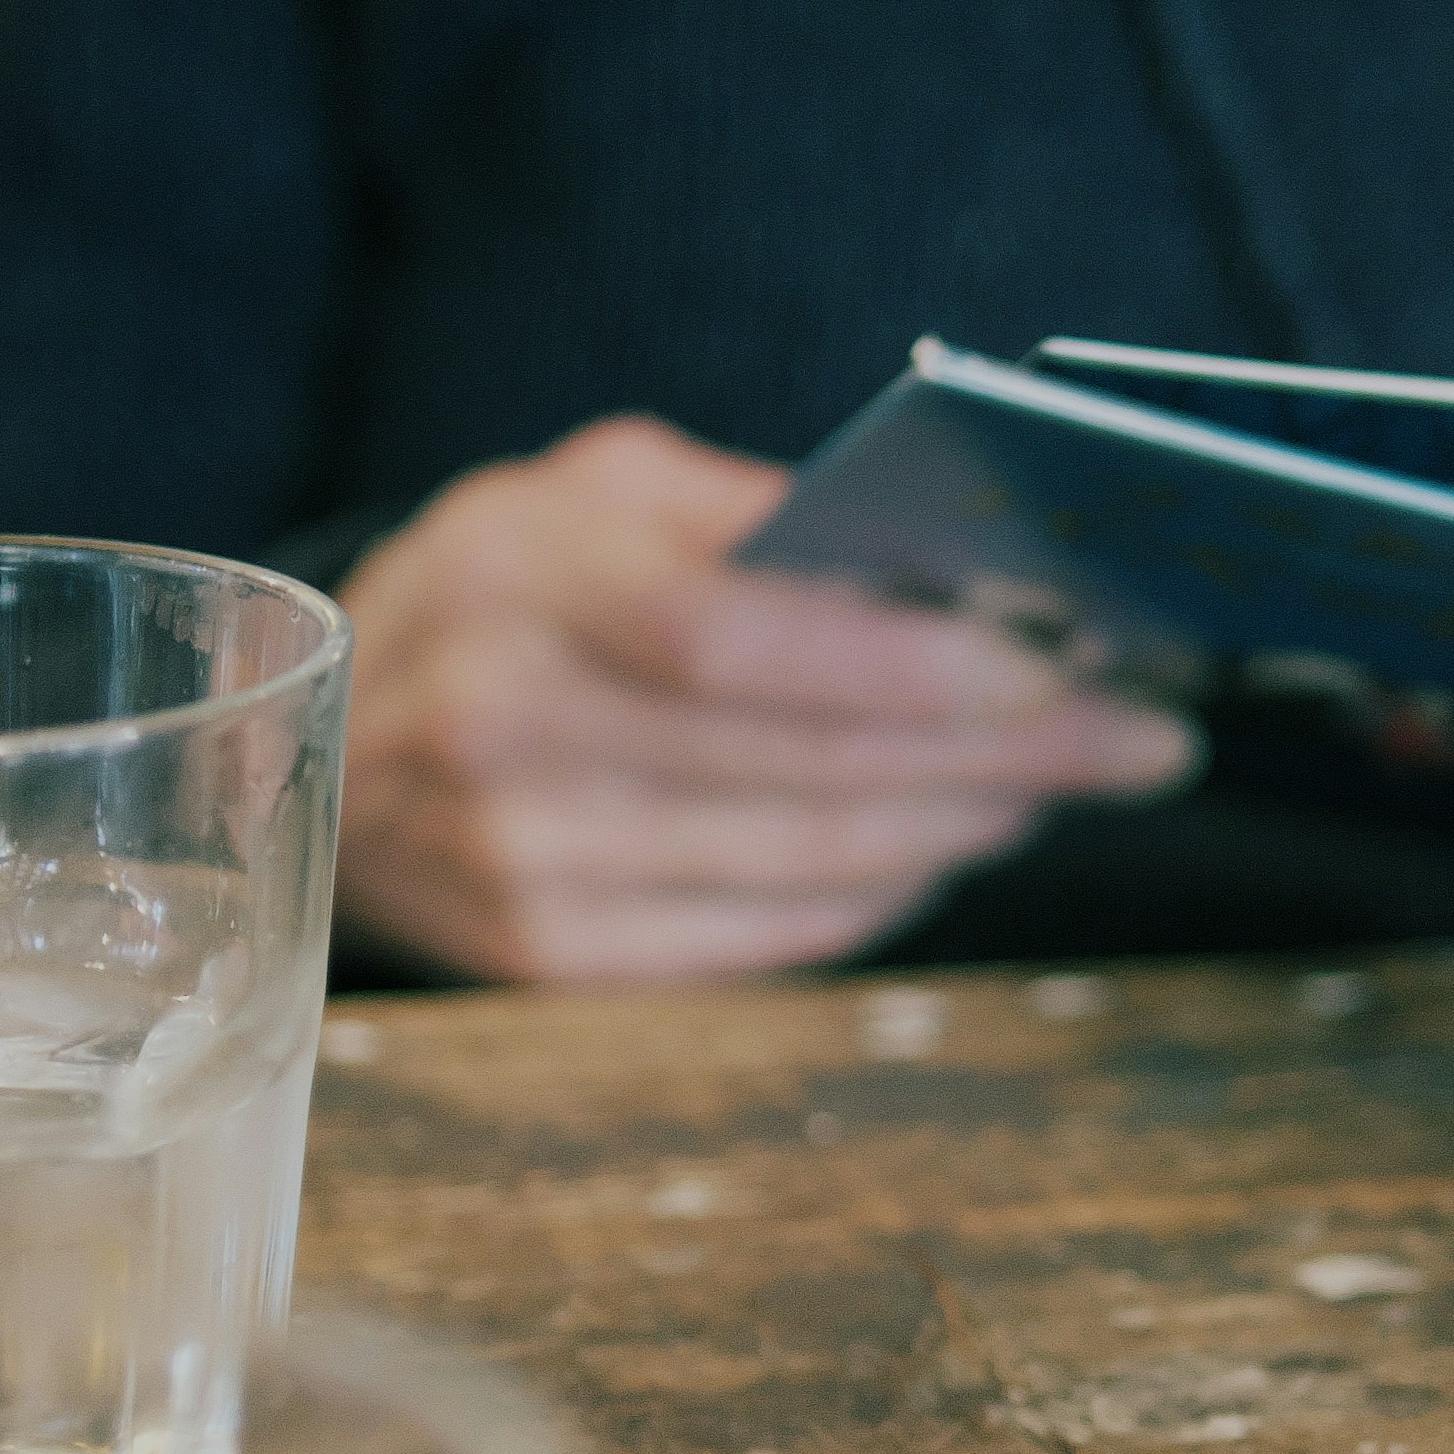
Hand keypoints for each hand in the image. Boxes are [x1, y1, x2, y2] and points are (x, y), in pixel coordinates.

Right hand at [332, 415, 1195, 982]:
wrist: (319, 745)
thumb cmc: (498, 591)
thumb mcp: (592, 489)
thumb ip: (754, 511)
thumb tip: (953, 563)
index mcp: (520, 581)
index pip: (739, 638)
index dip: (912, 667)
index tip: (1060, 672)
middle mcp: (509, 733)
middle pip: (805, 765)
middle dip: (1004, 756)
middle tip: (1134, 738)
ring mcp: (522, 868)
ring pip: (807, 867)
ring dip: (961, 830)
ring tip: (1052, 785)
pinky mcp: (547, 964)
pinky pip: (767, 944)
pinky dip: (877, 900)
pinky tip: (938, 851)